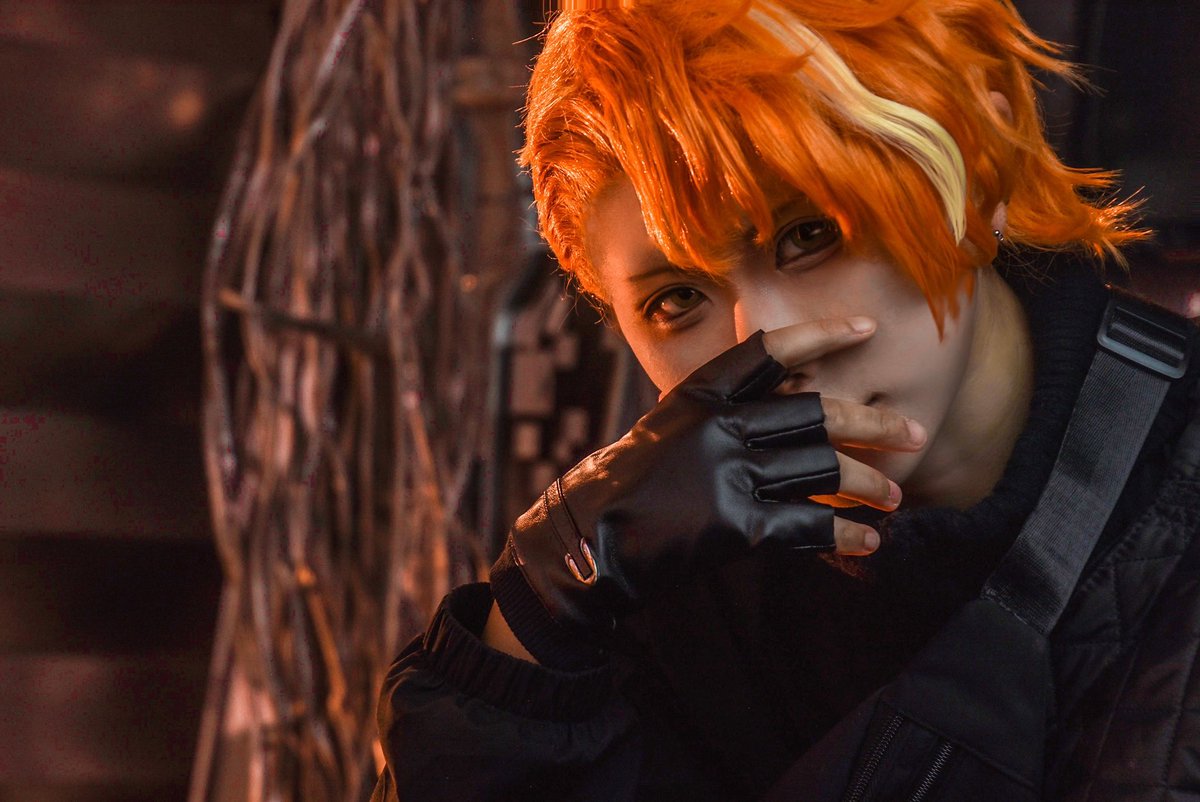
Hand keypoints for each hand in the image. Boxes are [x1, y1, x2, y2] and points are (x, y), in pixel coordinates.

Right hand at [489, 323, 921, 664]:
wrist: (587, 541)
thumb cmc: (632, 485)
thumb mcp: (671, 429)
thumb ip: (723, 413)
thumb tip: (789, 402)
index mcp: (701, 393)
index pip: (771, 349)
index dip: (822, 334)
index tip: (866, 328)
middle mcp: (718, 424)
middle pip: (816, 411)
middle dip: (873, 423)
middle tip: (912, 432)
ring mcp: (727, 471)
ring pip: (821, 467)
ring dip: (869, 484)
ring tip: (895, 497)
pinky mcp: (734, 522)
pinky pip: (808, 523)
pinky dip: (845, 534)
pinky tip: (870, 541)